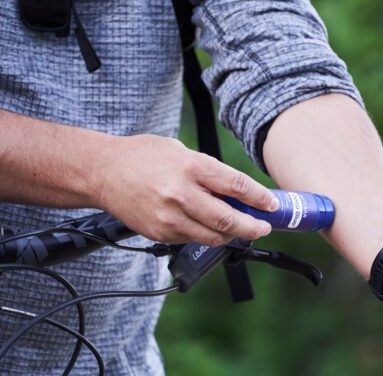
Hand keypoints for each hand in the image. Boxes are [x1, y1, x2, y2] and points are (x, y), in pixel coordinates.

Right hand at [93, 134, 277, 244]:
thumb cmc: (143, 156)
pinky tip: (209, 227)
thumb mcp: (181, 151)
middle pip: (229, 219)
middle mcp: (182, 193)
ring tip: (240, 229)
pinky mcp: (160, 233)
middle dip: (253, 227)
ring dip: (232, 235)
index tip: (273, 205)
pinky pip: (192, 240)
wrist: (102, 171)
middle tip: (264, 227)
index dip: (261, 199)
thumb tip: (238, 192)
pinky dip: (206, 235)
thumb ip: (209, 172)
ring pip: (213, 236)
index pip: (237, 186)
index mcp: (191, 166)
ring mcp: (169, 217)